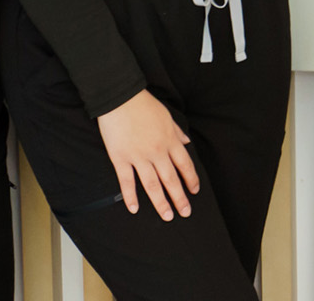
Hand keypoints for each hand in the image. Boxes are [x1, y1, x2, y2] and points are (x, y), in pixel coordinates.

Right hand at [96, 90, 199, 220]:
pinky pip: (126, 181)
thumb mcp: (167, 115)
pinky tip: (134, 209)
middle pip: (171, 179)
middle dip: (180, 198)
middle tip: (185, 213)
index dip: (191, 179)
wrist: (119, 97)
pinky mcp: (120, 158)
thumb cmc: (143, 104)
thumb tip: (187, 142)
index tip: (194, 191)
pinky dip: (130, 196)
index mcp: (169, 140)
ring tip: (167, 216)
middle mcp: (157, 151)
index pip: (185, 165)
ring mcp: (138, 157)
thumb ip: (177, 131)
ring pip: (152, 185)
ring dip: (161, 203)